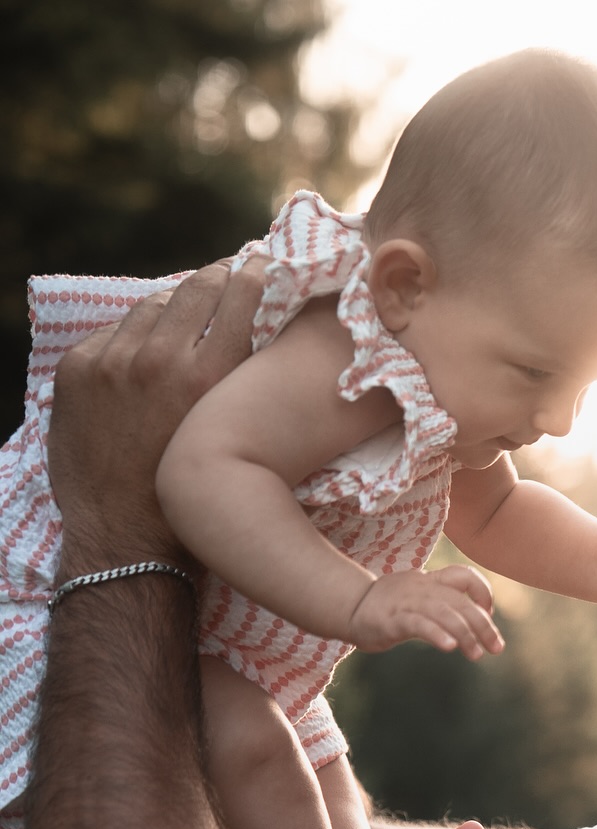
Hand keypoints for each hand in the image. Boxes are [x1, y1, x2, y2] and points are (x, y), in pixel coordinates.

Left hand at [48, 256, 266, 575]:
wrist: (126, 543)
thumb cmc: (197, 504)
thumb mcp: (234, 439)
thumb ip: (241, 386)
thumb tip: (257, 340)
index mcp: (209, 376)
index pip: (240, 294)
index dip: (256, 273)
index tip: (265, 264)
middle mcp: (160, 358)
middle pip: (197, 288)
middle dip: (219, 277)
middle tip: (234, 272)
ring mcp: (113, 361)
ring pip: (153, 306)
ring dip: (175, 307)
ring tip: (190, 314)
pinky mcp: (79, 370)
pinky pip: (114, 335)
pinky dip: (134, 340)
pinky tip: (146, 357)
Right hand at [350, 565, 503, 658]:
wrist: (349, 606)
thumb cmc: (389, 606)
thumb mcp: (420, 597)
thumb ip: (445, 605)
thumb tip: (478, 622)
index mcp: (431, 580)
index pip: (465, 575)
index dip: (483, 593)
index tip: (489, 615)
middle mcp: (423, 588)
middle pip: (461, 602)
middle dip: (483, 626)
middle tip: (497, 648)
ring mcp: (407, 603)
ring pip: (444, 614)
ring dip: (465, 635)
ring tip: (476, 655)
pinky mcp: (393, 619)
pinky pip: (419, 624)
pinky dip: (437, 634)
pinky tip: (450, 647)